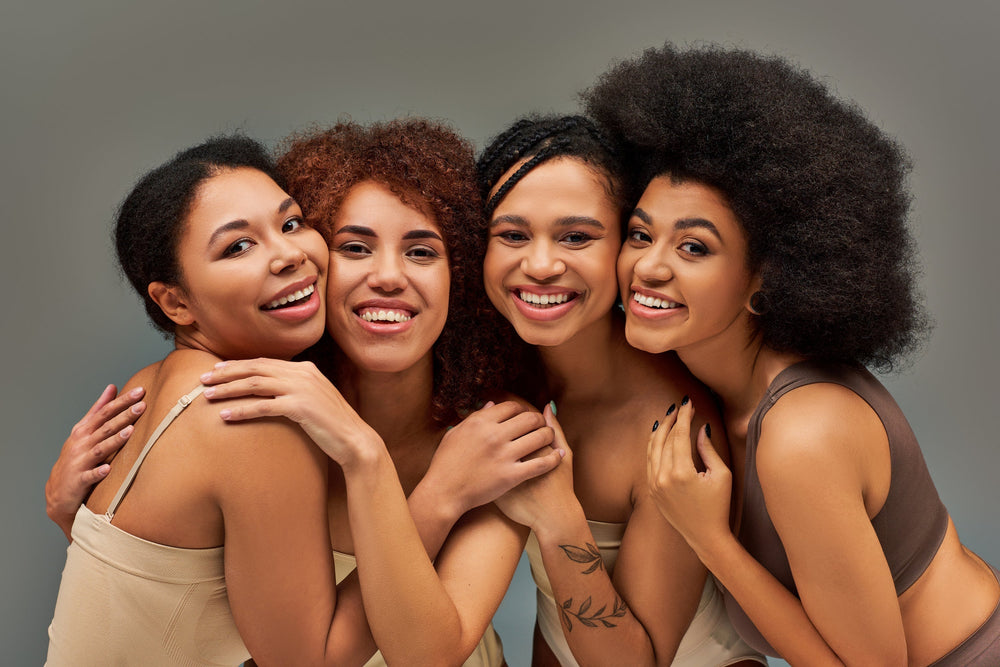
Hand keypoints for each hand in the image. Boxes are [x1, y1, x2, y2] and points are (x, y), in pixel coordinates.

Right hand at [46, 385, 145, 534]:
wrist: (58, 491)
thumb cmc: (76, 456)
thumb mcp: (83, 431)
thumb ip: (98, 410)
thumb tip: (112, 387)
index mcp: (83, 431)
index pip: (104, 412)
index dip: (122, 401)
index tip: (140, 391)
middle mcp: (81, 444)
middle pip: (105, 427)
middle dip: (123, 416)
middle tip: (142, 405)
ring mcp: (79, 462)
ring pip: (100, 449)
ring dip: (115, 440)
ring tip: (131, 431)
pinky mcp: (79, 481)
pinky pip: (90, 476)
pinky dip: (98, 472)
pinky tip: (108, 469)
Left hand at [200, 359, 383, 469]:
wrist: (355, 439)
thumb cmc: (332, 424)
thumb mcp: (313, 400)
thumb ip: (294, 390)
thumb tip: (269, 392)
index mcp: (306, 369)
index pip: (264, 361)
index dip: (238, 365)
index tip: (218, 370)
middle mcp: (303, 373)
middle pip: (256, 368)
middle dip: (226, 373)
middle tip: (204, 380)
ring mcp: (302, 388)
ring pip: (255, 384)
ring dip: (228, 389)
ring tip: (208, 396)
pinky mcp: (300, 407)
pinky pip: (263, 406)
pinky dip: (242, 410)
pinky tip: (226, 415)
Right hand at [421, 400, 562, 518]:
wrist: (443, 493)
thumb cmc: (445, 464)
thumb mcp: (455, 434)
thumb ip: (474, 417)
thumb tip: (491, 404)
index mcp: (480, 422)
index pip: (511, 407)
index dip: (521, 409)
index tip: (524, 415)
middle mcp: (494, 435)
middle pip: (529, 419)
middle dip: (538, 420)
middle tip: (540, 425)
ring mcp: (504, 455)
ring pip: (539, 437)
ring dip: (549, 435)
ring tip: (550, 437)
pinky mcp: (511, 476)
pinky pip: (540, 464)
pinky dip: (553, 459)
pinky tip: (558, 456)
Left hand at [494, 403, 575, 532]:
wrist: (554, 518)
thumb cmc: (561, 485)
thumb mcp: (563, 454)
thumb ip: (556, 429)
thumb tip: (548, 407)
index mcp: (526, 443)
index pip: (512, 420)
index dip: (513, 420)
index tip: (515, 424)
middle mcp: (510, 454)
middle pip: (495, 432)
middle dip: (495, 430)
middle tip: (499, 432)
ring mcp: (500, 471)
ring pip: (487, 449)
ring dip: (489, 444)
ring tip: (493, 445)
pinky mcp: (495, 487)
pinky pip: (485, 469)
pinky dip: (487, 463)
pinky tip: (492, 462)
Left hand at [647, 399, 732, 556]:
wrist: (705, 536)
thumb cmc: (718, 506)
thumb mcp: (721, 475)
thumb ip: (709, 449)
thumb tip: (701, 428)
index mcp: (681, 473)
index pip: (679, 435)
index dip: (684, 416)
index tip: (688, 402)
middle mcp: (663, 478)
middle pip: (664, 439)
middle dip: (672, 420)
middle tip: (680, 407)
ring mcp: (654, 485)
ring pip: (652, 449)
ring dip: (660, 430)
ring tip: (669, 416)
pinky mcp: (652, 490)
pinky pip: (649, 461)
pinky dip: (653, 446)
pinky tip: (659, 435)